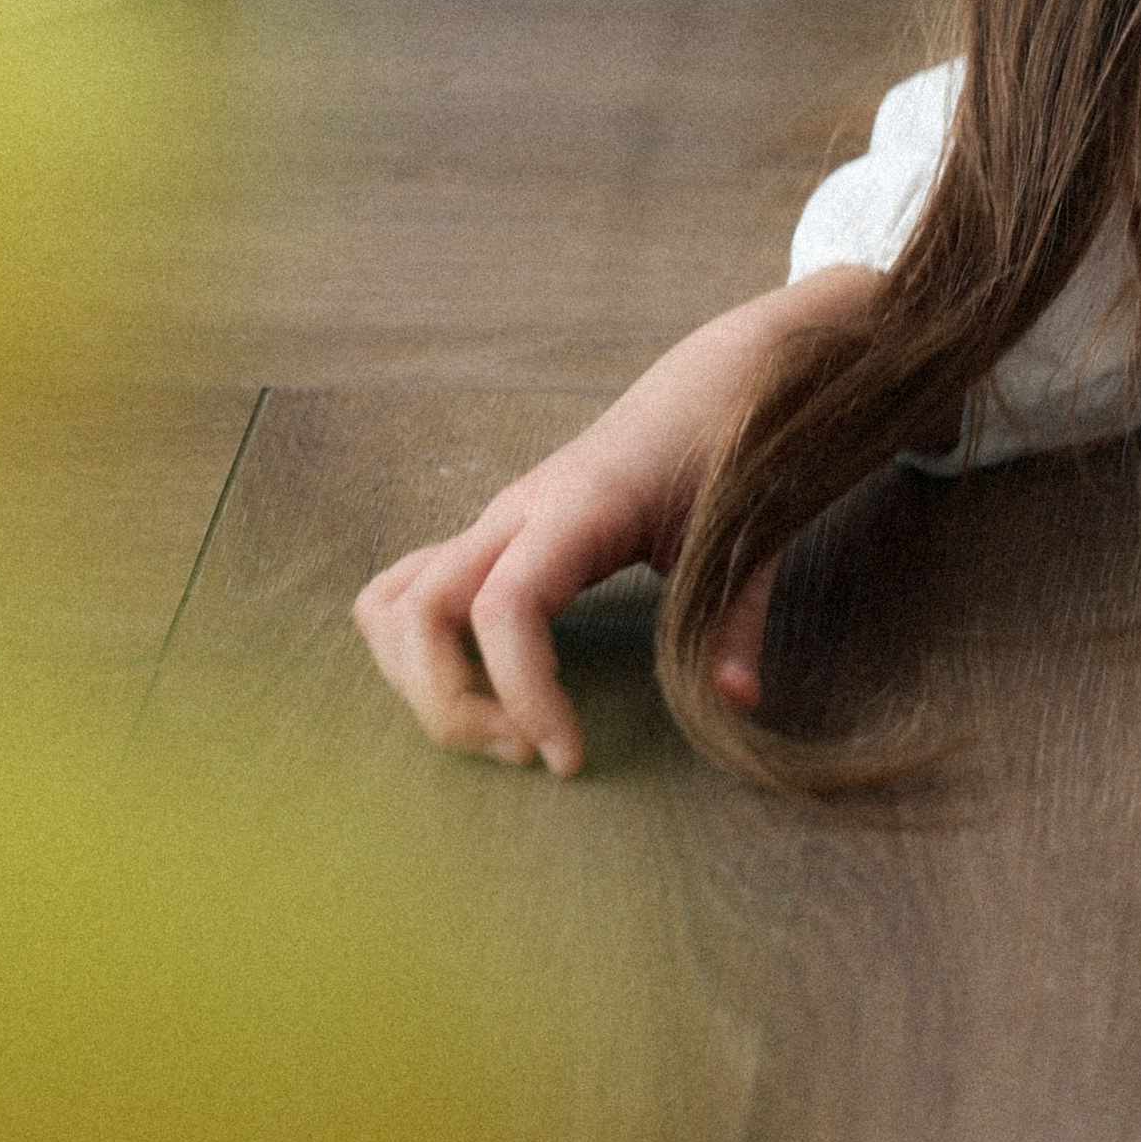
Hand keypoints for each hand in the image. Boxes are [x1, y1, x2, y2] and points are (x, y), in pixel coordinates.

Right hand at [353, 267, 877, 775]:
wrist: (715, 383)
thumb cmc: (729, 449)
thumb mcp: (745, 531)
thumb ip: (737, 618)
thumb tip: (736, 700)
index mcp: (579, 505)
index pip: (505, 605)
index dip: (521, 691)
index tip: (567, 758)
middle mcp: (518, 511)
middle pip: (420, 610)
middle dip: (450, 703)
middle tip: (529, 751)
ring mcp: (497, 522)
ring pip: (395, 601)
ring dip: (421, 682)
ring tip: (502, 729)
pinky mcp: (495, 535)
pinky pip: (411, 590)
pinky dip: (417, 653)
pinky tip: (484, 690)